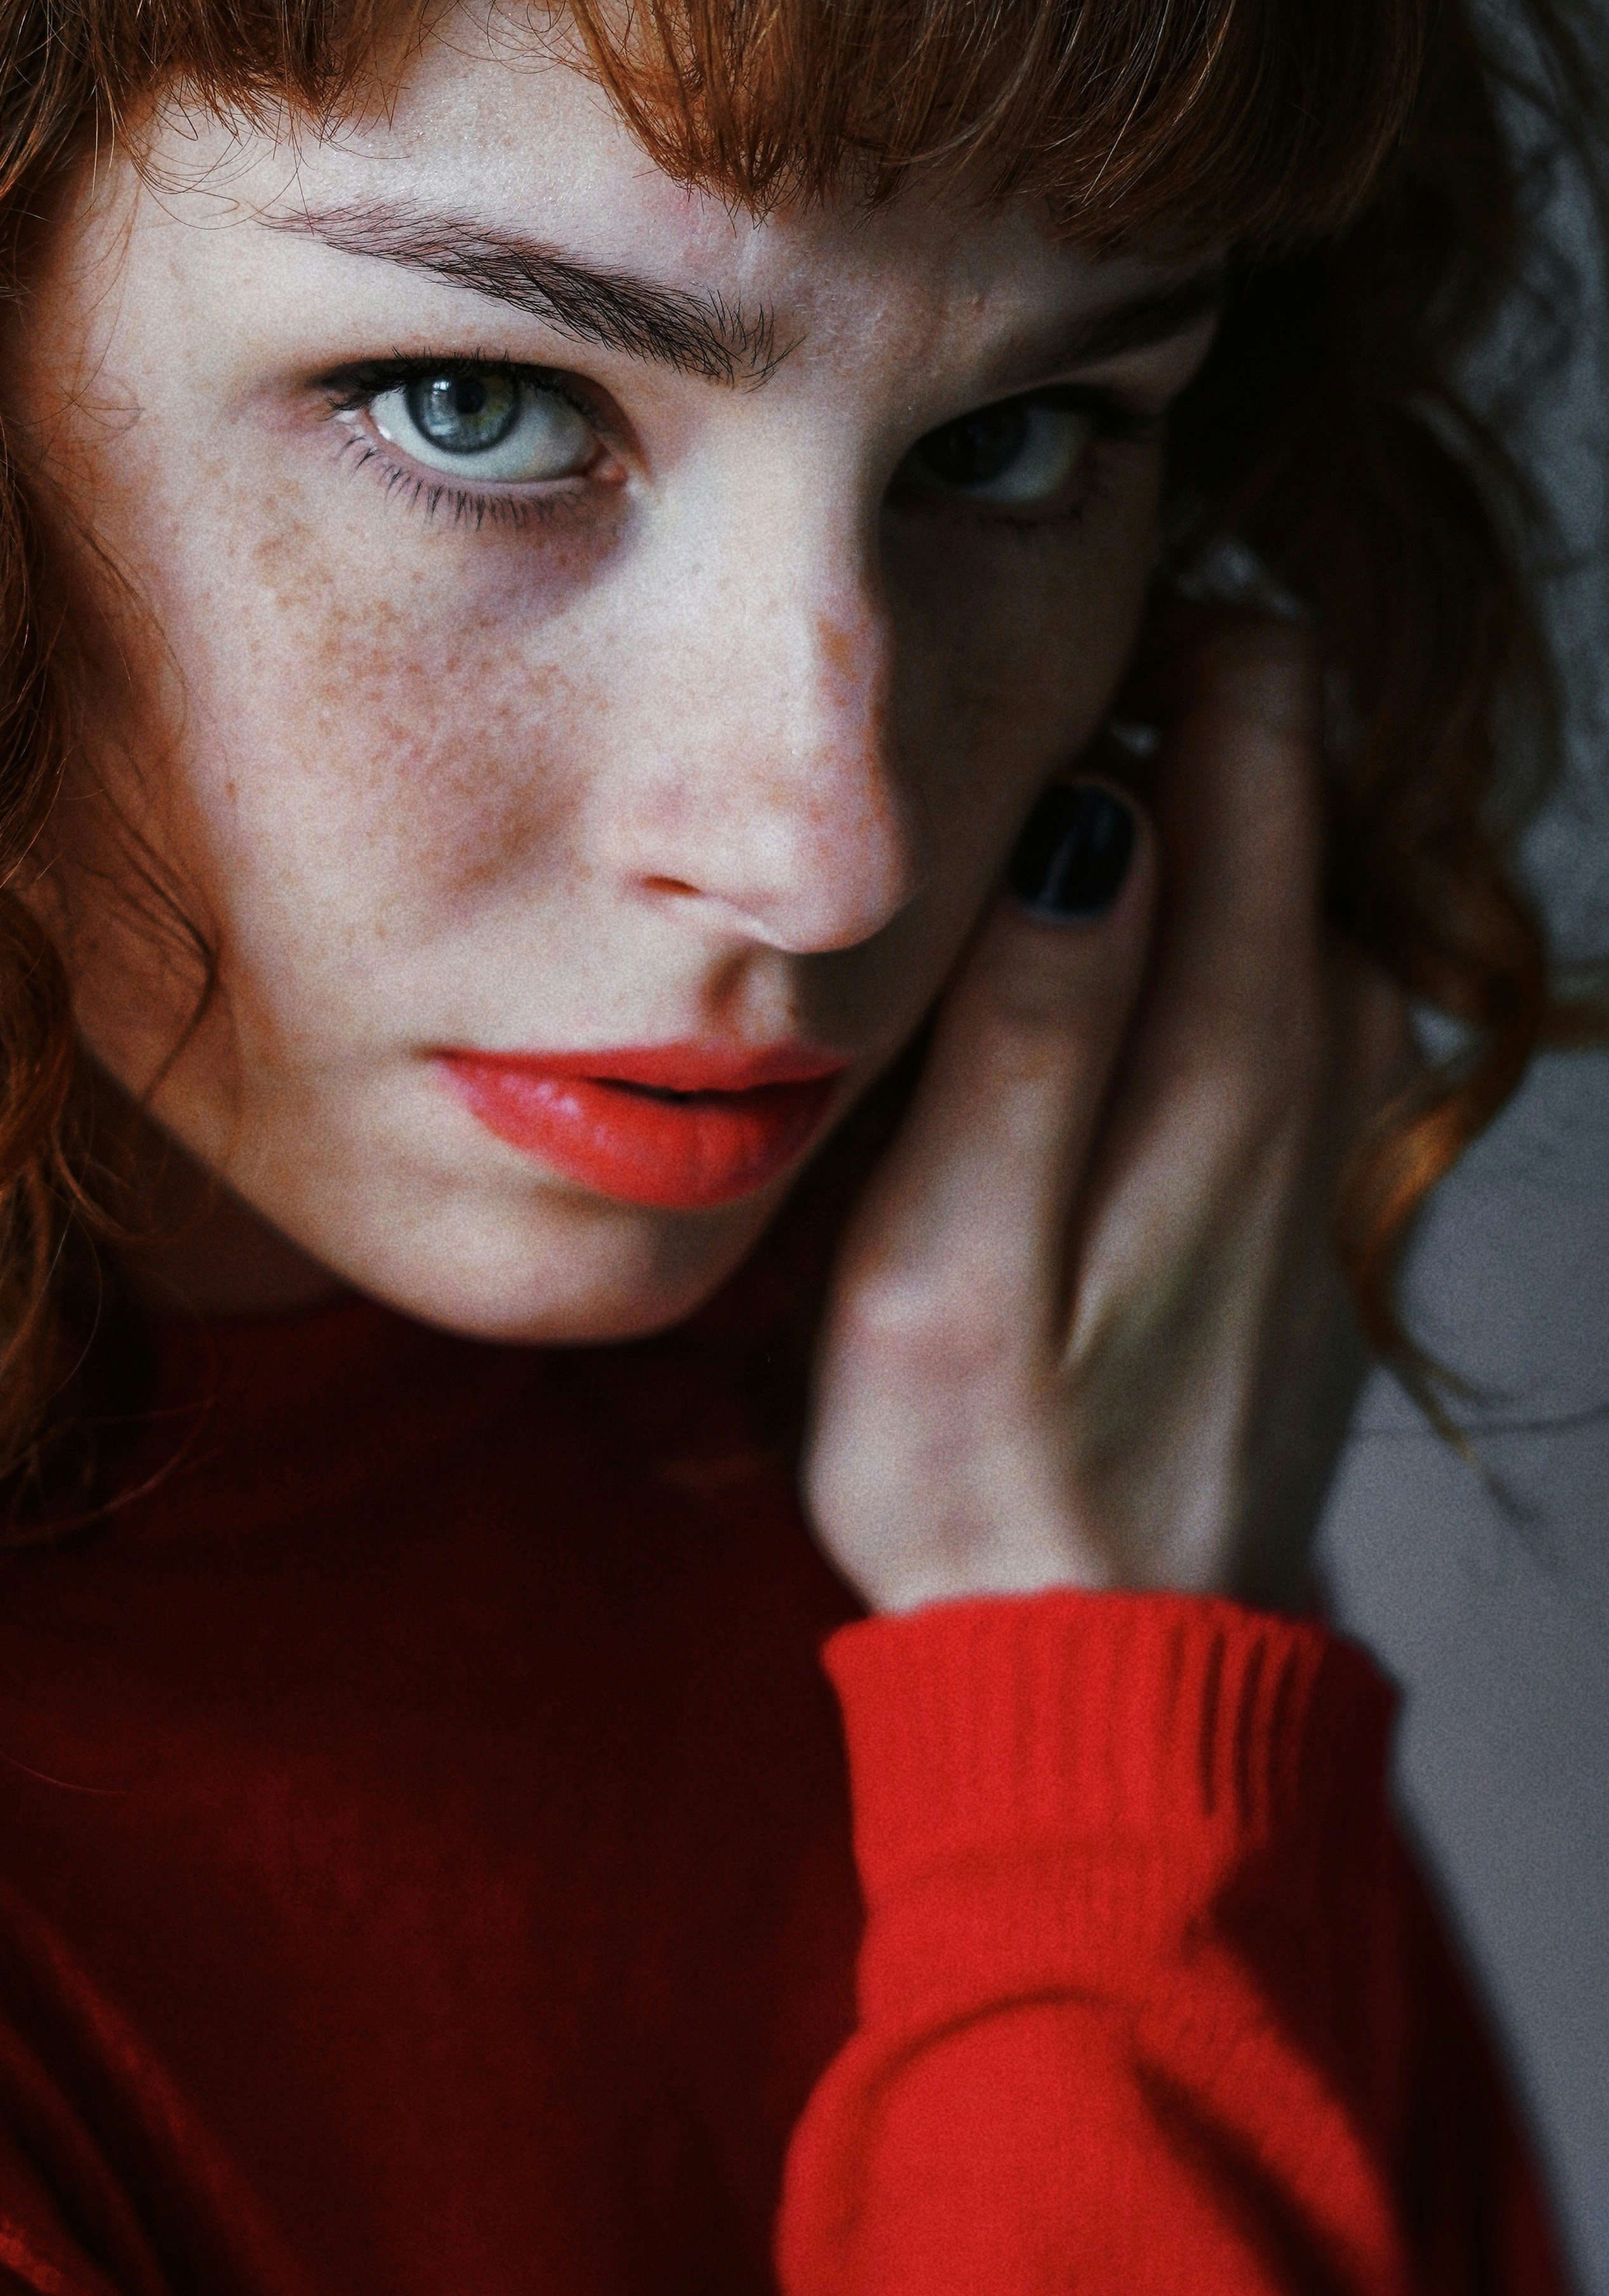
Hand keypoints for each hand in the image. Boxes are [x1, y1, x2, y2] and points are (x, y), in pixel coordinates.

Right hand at [804, 622, 1419, 1616]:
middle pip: (1273, 756)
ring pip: (1268, 853)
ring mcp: (1345, 1092)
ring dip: (1144, 842)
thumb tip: (1094, 815)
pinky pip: (1268, 955)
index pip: (1257, 704)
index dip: (1132, 645)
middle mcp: (1336, 1036)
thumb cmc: (989, 1471)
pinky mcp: (1320, 1148)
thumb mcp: (950, 1272)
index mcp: (1244, 1038)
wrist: (1113, 1650)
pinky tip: (1060, 1032)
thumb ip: (1027, 1034)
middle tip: (964, 829)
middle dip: (1133, 725)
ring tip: (989, 935)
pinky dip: (1173, 939)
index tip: (997, 707)